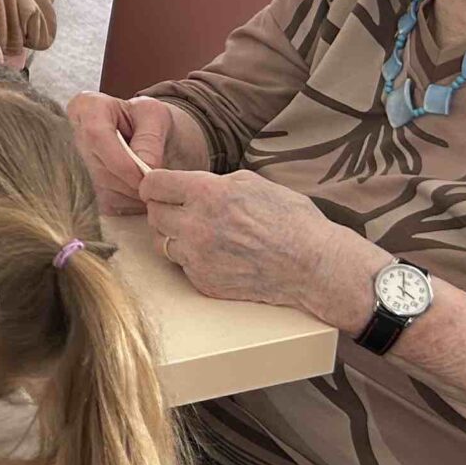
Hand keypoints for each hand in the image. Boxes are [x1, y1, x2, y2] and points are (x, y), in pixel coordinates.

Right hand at [67, 93, 176, 215]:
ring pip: (98, 189)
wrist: (143, 133)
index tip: (145, 177)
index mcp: (87, 107)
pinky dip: (124, 204)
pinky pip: (101, 204)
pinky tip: (137, 195)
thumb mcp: (156, 117)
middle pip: (95, 167)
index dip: (121, 162)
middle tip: (154, 186)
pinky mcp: (79, 185)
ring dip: (128, 196)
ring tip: (149, 189)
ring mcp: (71, 161)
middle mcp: (71, 132)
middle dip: (129, 182)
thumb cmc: (148, 120)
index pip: (96, 137)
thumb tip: (146, 168)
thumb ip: (151, 139)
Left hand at [138, 167, 371, 321]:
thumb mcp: (251, 182)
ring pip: (163, 242)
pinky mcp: (203, 282)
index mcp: (206, 193)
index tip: (156, 188)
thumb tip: (188, 184)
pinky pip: (182, 266)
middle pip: (153, 214)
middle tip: (182, 210)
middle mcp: (195, 226)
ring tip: (203, 233)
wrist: (312, 265)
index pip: (153, 185)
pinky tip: (216, 254)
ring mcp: (197, 257)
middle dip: (164, 209)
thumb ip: (212, 182)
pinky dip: (193, 259)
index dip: (153, 184)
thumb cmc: (290, 220)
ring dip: (176, 236)